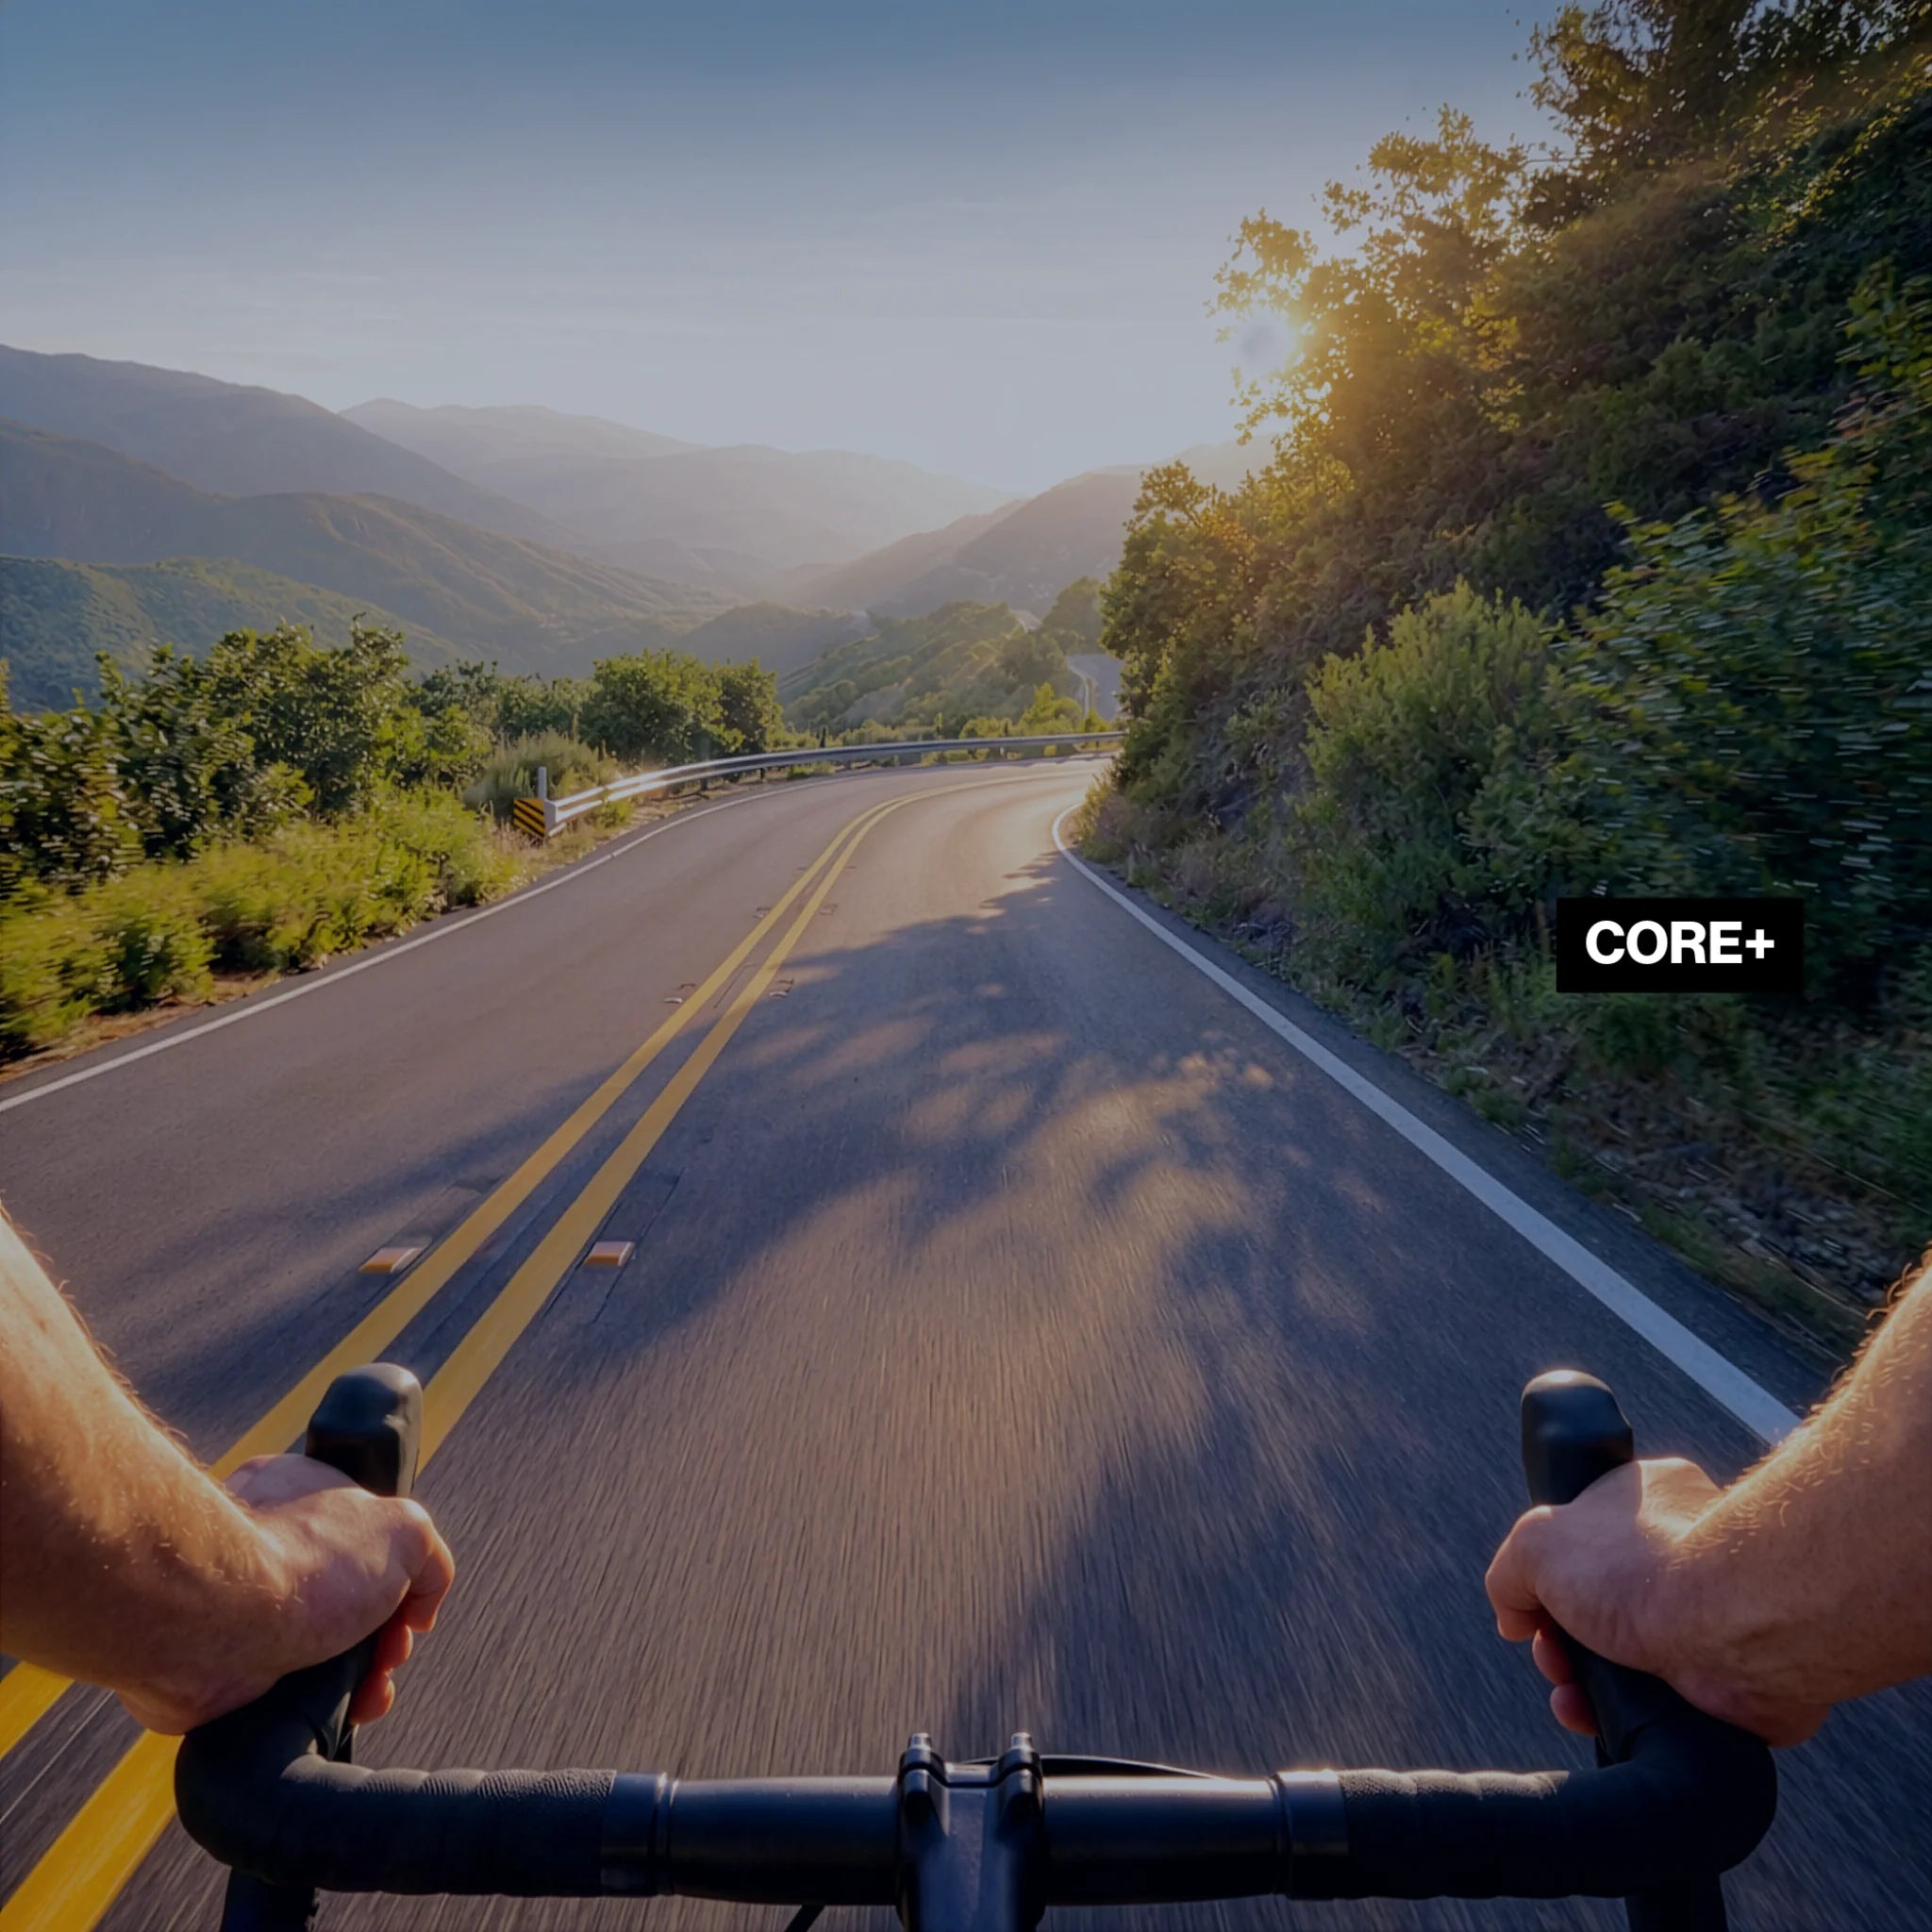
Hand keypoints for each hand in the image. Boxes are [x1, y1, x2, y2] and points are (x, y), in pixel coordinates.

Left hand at [115, 1455, 453, 1733]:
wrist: (214, 1624)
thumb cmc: (301, 1565)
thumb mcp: (406, 1530)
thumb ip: (429, 1555)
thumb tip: (420, 1600)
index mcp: (303, 1491)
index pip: (368, 1535)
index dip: (401, 1579)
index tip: (409, 1611)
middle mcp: (268, 1543)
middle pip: (350, 1598)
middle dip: (383, 1638)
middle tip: (389, 1655)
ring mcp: (243, 1604)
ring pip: (322, 1649)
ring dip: (359, 1678)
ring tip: (369, 1694)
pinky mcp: (224, 1660)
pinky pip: (286, 1689)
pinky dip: (318, 1705)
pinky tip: (338, 1708)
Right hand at [1485, 1456, 1827, 1747]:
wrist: (1736, 1630)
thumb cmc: (1647, 1568)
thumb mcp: (1536, 1542)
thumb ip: (1509, 1572)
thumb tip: (1513, 1615)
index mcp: (1645, 1501)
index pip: (1580, 1538)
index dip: (1546, 1579)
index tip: (1534, 1608)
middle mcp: (1679, 1556)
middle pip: (1594, 1608)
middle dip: (1559, 1643)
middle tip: (1554, 1656)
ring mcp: (1705, 1619)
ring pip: (1621, 1662)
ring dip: (1582, 1686)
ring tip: (1572, 1697)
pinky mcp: (1726, 1678)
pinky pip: (1659, 1704)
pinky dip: (1622, 1717)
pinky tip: (1599, 1716)